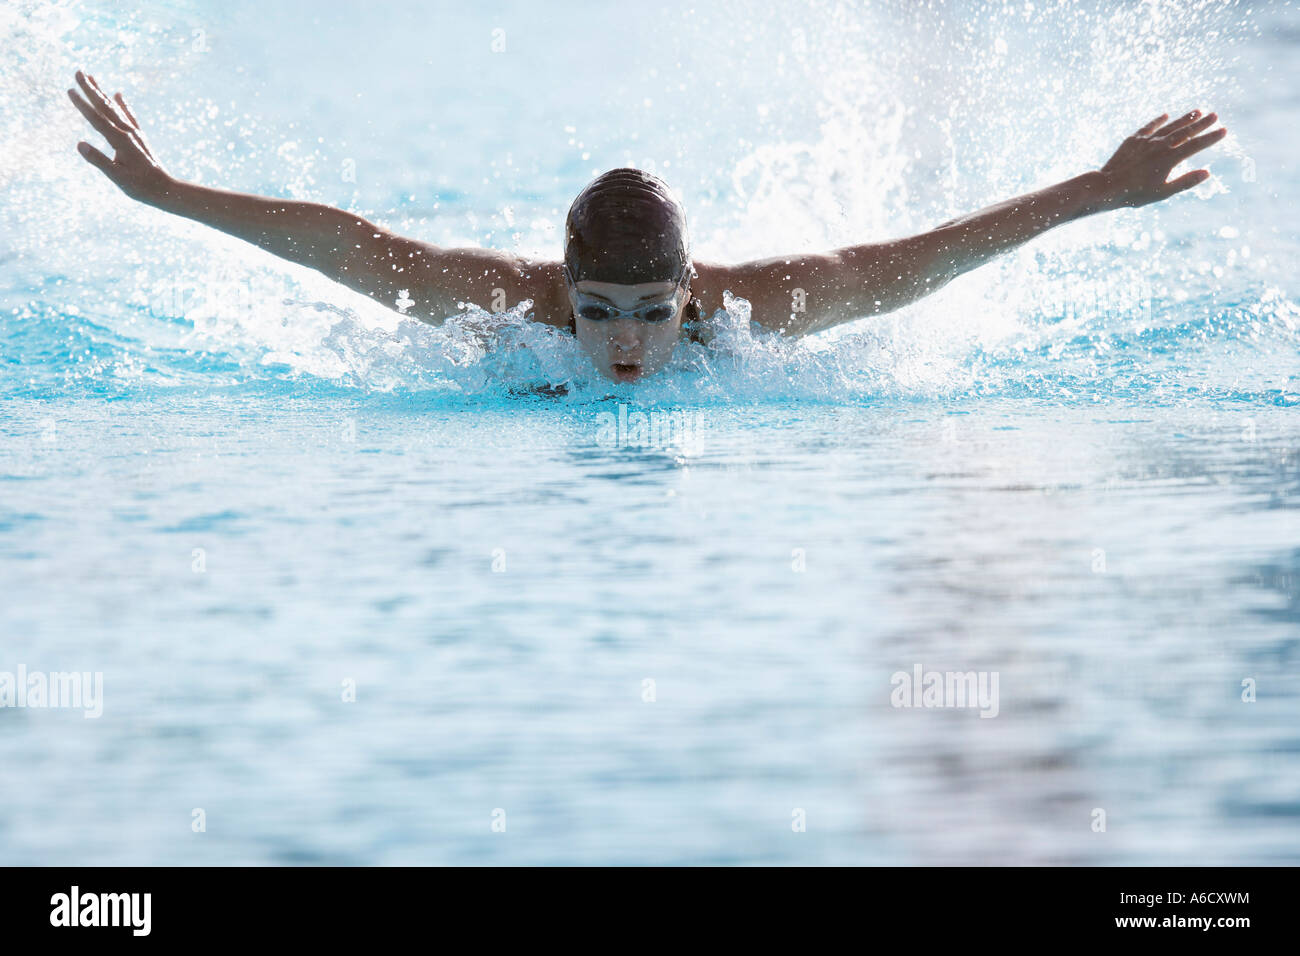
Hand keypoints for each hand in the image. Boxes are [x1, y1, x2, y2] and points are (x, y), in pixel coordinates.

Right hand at [68, 70, 172, 202]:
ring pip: (115, 108)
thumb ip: (99, 160)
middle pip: (106, 107)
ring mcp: (135, 133)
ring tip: (91, 77)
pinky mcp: (139, 137)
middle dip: (90, 89)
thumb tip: (79, 144)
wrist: (166, 189)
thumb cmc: (140, 186)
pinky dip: (123, 104)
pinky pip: (129, 116)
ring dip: (102, 92)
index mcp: (121, 141)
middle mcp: (128, 133)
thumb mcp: (117, 177)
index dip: (82, 105)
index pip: (97, 119)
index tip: (69, 90)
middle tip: (78, 71)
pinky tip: (118, 94)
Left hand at [1096, 109, 1227, 209]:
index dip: (1210, 138)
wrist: (1107, 186)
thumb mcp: (1163, 193)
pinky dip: (1159, 121)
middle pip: (1185, 131)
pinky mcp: (1133, 140)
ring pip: (1170, 126)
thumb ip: (1185, 182)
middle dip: (1202, 123)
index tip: (1224, 130)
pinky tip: (1166, 115)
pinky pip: (1149, 127)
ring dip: (1184, 119)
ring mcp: (1146, 141)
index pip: (1196, 145)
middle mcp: (1160, 145)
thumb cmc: (1135, 194)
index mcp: (1170, 158)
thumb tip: (1207, 173)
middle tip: (1216, 115)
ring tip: (1198, 111)